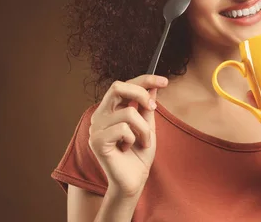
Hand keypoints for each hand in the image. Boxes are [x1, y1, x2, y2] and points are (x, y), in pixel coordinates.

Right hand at [88, 74, 167, 196]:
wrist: (133, 180)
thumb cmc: (139, 153)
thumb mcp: (148, 125)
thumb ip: (147, 106)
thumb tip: (152, 86)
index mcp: (111, 109)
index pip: (125, 85)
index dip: (145, 79)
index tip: (165, 81)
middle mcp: (100, 115)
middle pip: (117, 87)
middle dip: (140, 94)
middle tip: (153, 108)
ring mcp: (96, 127)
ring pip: (128, 112)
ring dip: (143, 128)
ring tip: (143, 141)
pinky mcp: (96, 141)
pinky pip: (123, 129)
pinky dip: (133, 138)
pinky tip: (128, 149)